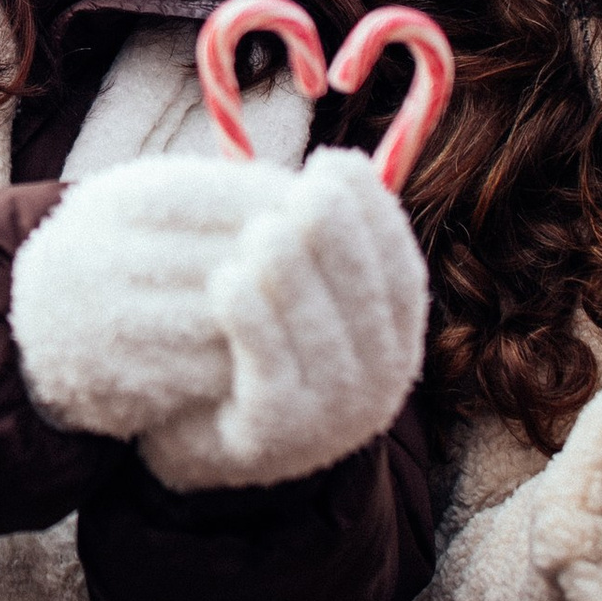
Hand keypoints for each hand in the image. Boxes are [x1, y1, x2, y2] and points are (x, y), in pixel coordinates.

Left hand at [137, 147, 428, 491]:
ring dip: (294, 279)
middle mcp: (377, 385)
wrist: (200, 439)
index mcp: (392, 343)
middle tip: (308, 190)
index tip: (337, 161)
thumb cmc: (255, 346)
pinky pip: (271, 374)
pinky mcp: (279, 438)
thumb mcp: (300, 297)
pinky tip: (226, 280)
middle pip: (368, 305)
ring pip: (322, 339)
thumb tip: (333, 162)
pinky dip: (252, 324)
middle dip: (340, 242)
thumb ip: (319, 244)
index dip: (375, 215)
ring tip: (263, 229)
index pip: (401, 274)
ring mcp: (332, 419)